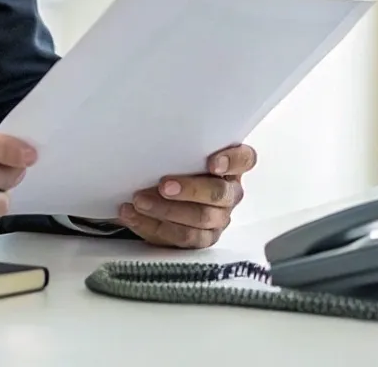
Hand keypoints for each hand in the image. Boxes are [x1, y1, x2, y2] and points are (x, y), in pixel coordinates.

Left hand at [117, 144, 256, 248]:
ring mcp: (218, 218)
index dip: (231, 161)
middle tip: (164, 185)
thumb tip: (154, 138)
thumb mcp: (180, 155)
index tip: (212, 163)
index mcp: (231, 167)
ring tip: (140, 201)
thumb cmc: (176, 168)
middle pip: (219, 193)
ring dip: (166, 210)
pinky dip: (153, 225)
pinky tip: (133, 215)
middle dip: (190, 190)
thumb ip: (180, 149)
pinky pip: (182, 237)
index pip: (244, 159)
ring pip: (200, 219)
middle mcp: (230, 193)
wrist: (160, 196)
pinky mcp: (202, 239)